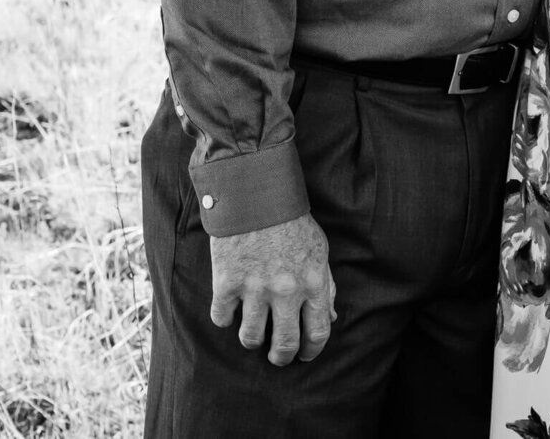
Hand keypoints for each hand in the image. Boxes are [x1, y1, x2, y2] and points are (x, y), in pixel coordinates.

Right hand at [210, 214, 335, 365]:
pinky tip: (231, 307)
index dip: (312, 351)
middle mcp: (285, 290)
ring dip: (252, 339)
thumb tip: (328, 318)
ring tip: (253, 331)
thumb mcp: (318, 248)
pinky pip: (222, 319)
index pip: (318, 333)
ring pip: (250, 338)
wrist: (256, 193)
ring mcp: (254, 288)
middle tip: (276, 356)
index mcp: (312, 281)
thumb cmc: (291, 221)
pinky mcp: (226, 282)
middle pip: (284, 345)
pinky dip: (225, 317)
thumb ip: (325, 284)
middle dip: (281, 357)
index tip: (304, 354)